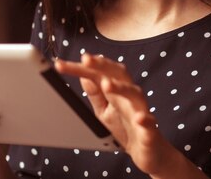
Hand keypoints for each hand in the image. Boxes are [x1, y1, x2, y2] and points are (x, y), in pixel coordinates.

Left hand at [55, 54, 174, 175]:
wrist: (148, 151)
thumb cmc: (125, 127)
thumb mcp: (103, 111)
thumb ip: (95, 94)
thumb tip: (83, 76)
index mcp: (116, 89)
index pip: (97, 73)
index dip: (80, 68)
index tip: (60, 65)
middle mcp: (129, 94)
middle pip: (117, 73)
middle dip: (101, 65)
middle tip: (85, 59)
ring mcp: (140, 110)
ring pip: (133, 93)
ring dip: (120, 88)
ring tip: (106, 85)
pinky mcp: (149, 129)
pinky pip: (148, 122)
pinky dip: (144, 119)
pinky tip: (139, 118)